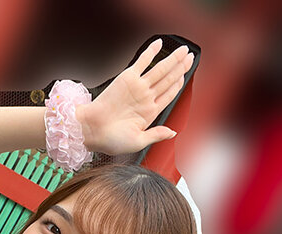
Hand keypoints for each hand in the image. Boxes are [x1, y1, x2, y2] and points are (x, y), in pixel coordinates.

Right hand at [77, 39, 194, 155]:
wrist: (91, 130)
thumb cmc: (111, 140)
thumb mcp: (138, 142)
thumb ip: (156, 135)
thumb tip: (172, 133)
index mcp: (150, 112)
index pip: (170, 93)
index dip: (180, 82)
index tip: (187, 73)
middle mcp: (145, 97)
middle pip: (168, 78)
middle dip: (181, 67)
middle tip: (190, 56)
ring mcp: (137, 87)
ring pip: (160, 69)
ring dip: (172, 59)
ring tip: (183, 50)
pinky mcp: (126, 79)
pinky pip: (142, 62)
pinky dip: (150, 52)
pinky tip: (159, 44)